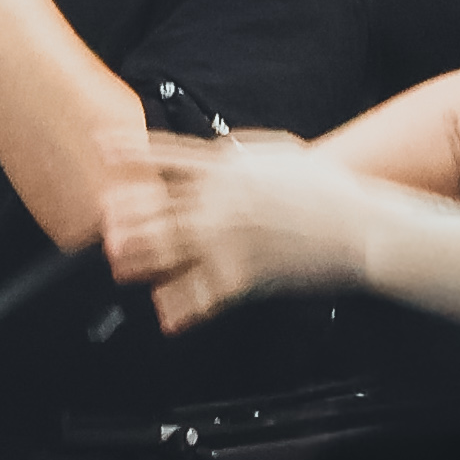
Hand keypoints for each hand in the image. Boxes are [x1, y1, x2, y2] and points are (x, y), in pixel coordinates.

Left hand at [97, 125, 384, 332]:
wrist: (358, 225)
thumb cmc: (326, 186)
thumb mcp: (280, 152)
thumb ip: (240, 151)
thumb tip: (216, 149)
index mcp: (228, 166)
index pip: (166, 155)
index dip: (129, 151)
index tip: (101, 147)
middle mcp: (219, 199)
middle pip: (153, 206)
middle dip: (124, 216)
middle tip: (106, 223)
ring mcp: (227, 237)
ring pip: (165, 249)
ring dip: (138, 258)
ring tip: (120, 265)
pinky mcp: (241, 274)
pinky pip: (198, 293)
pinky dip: (178, 305)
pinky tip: (164, 312)